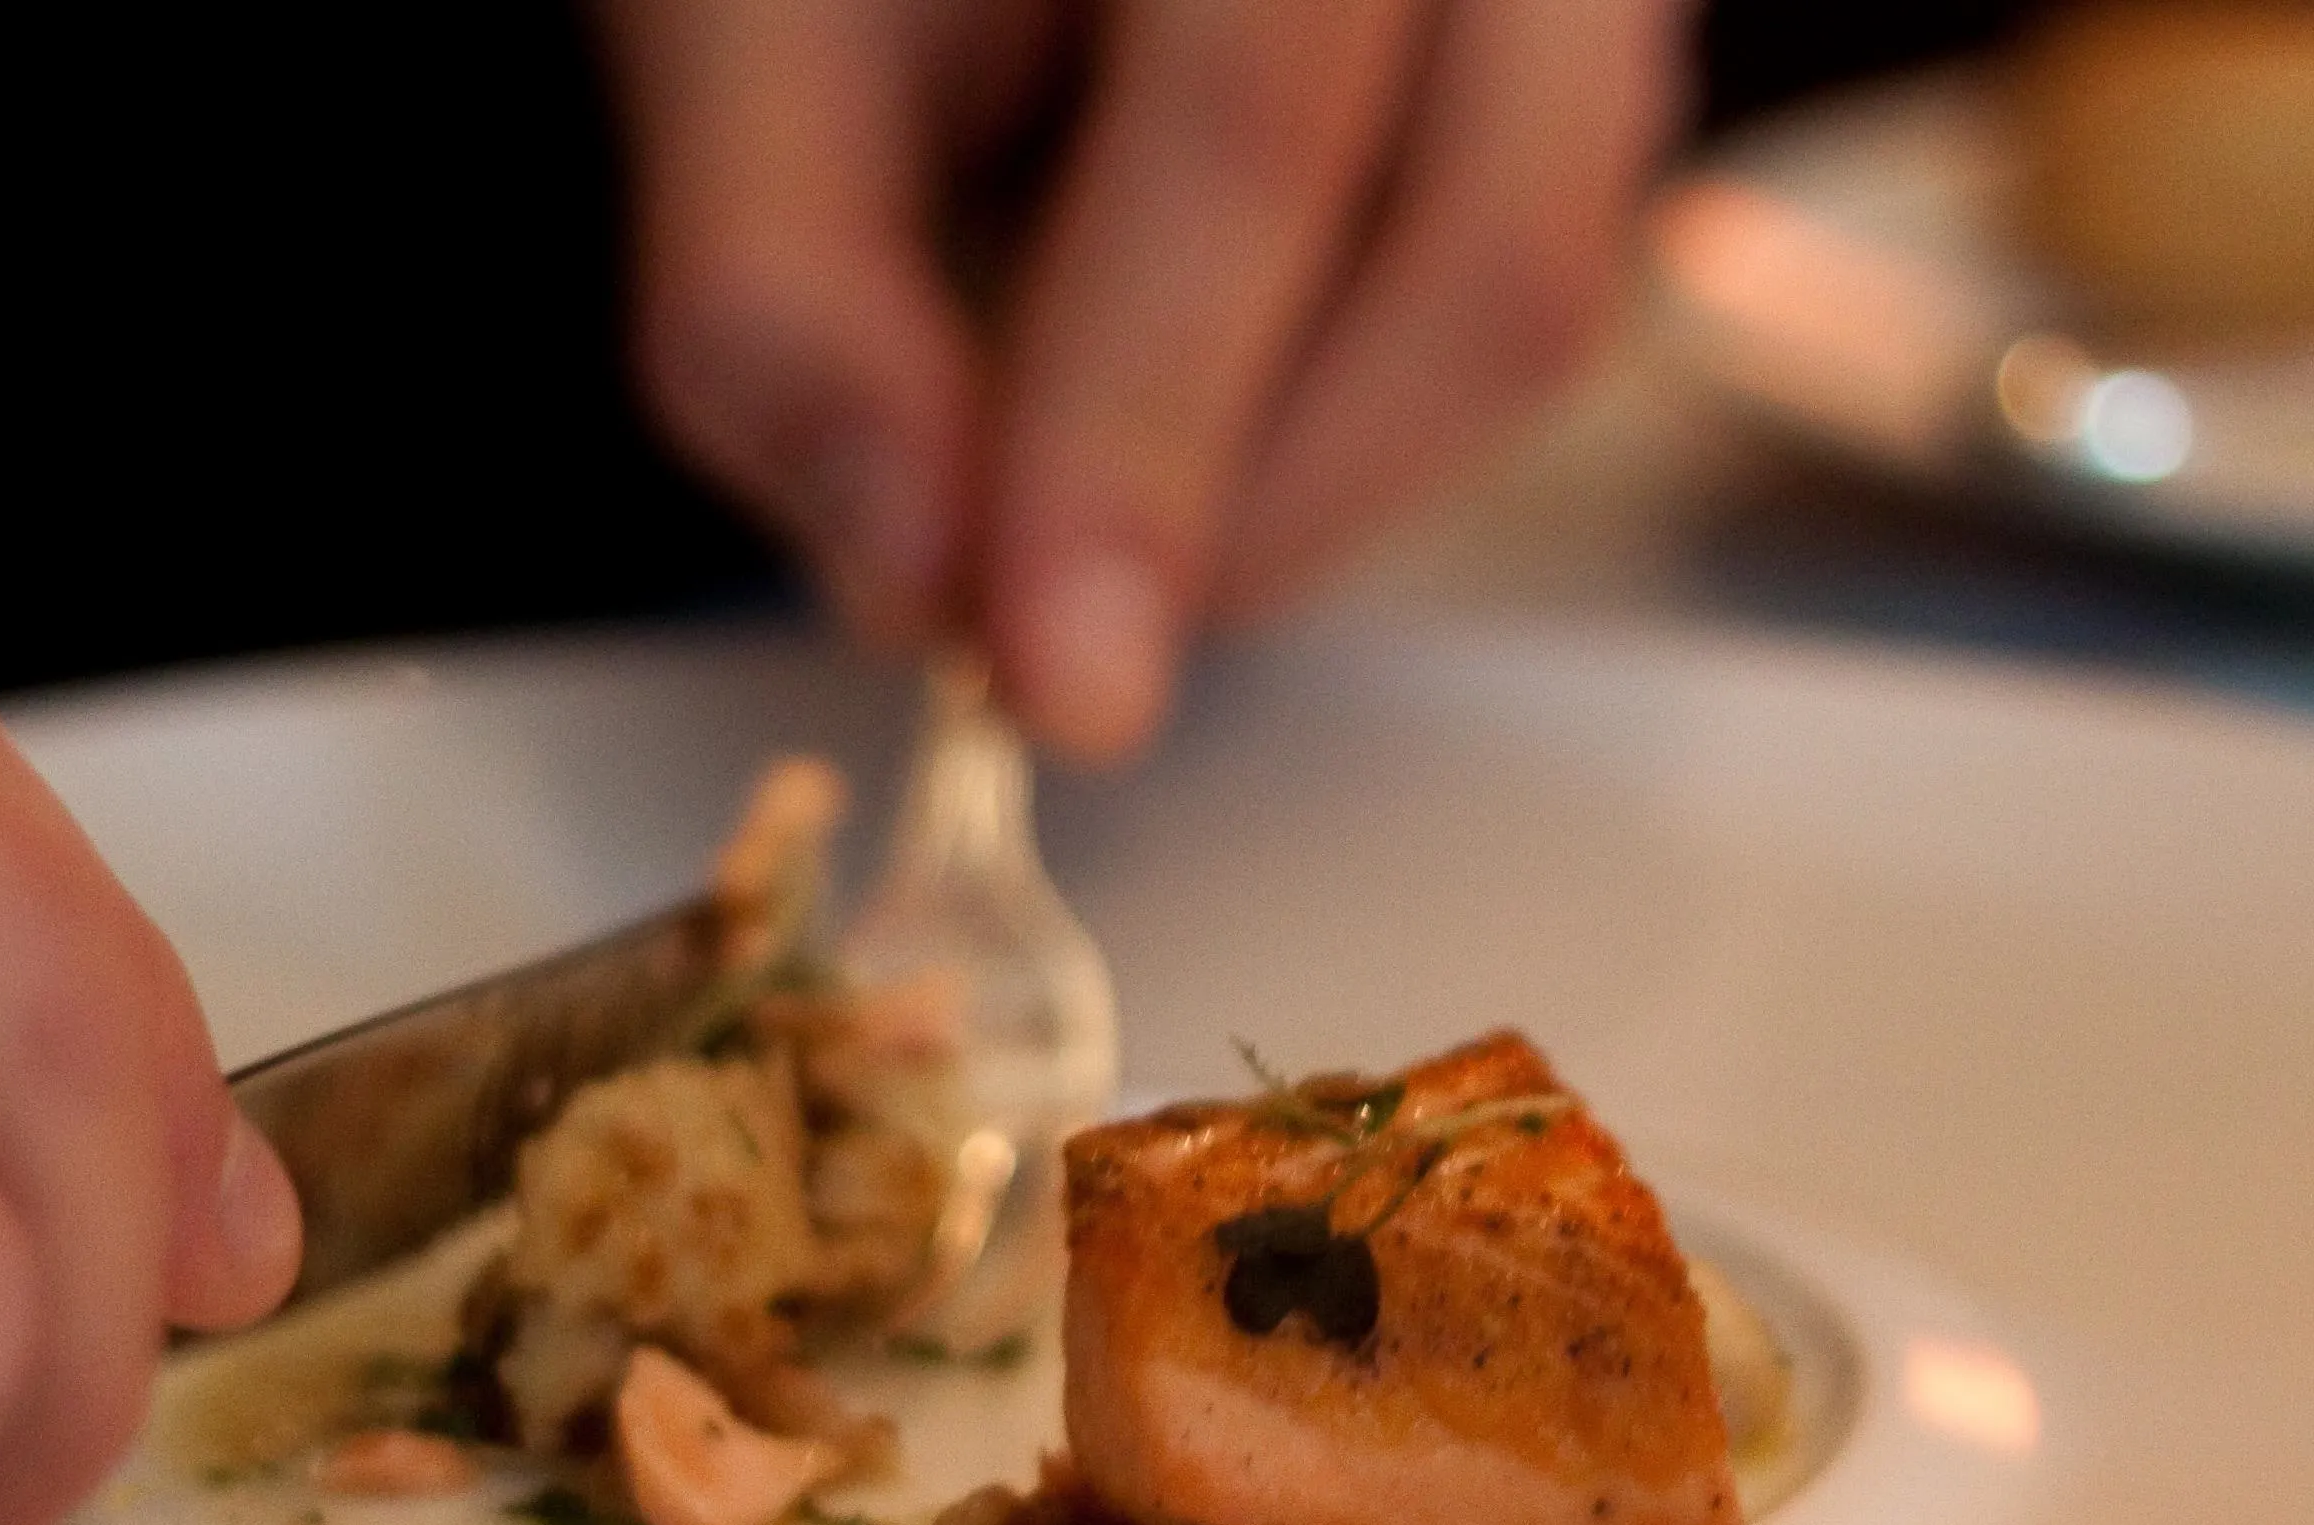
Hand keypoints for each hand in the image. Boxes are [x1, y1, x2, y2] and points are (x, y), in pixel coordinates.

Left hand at [597, 0, 1688, 762]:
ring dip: (1303, 485)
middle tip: (1051, 648)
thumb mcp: (739, 40)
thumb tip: (910, 572)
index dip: (1145, 423)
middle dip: (1256, 511)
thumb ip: (788, 289)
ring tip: (1079, 510)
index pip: (1247, 118)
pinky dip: (1340, 425)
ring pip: (1535, 309)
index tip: (1044, 672)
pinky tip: (1171, 415)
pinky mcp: (1574, 82)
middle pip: (1488, 248)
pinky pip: (1523, 312)